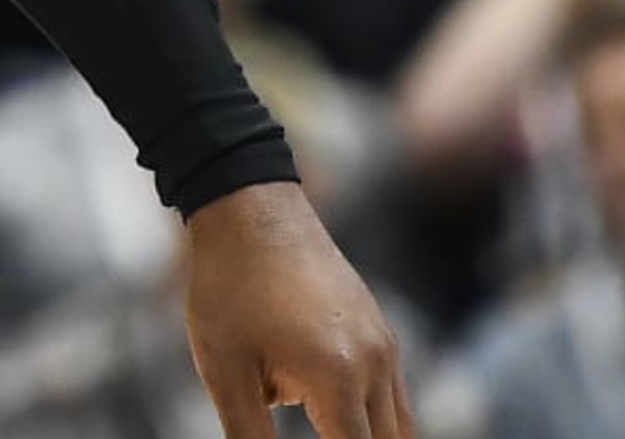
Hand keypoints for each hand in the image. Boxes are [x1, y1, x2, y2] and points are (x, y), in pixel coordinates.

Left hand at [182, 181, 412, 435]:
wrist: (250, 207)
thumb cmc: (228, 288)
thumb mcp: (225, 370)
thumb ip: (250, 435)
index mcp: (338, 378)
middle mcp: (375, 363)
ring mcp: (385, 344)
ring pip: (399, 425)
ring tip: (329, 429)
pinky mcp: (380, 330)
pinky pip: (391, 394)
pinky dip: (371, 420)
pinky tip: (336, 421)